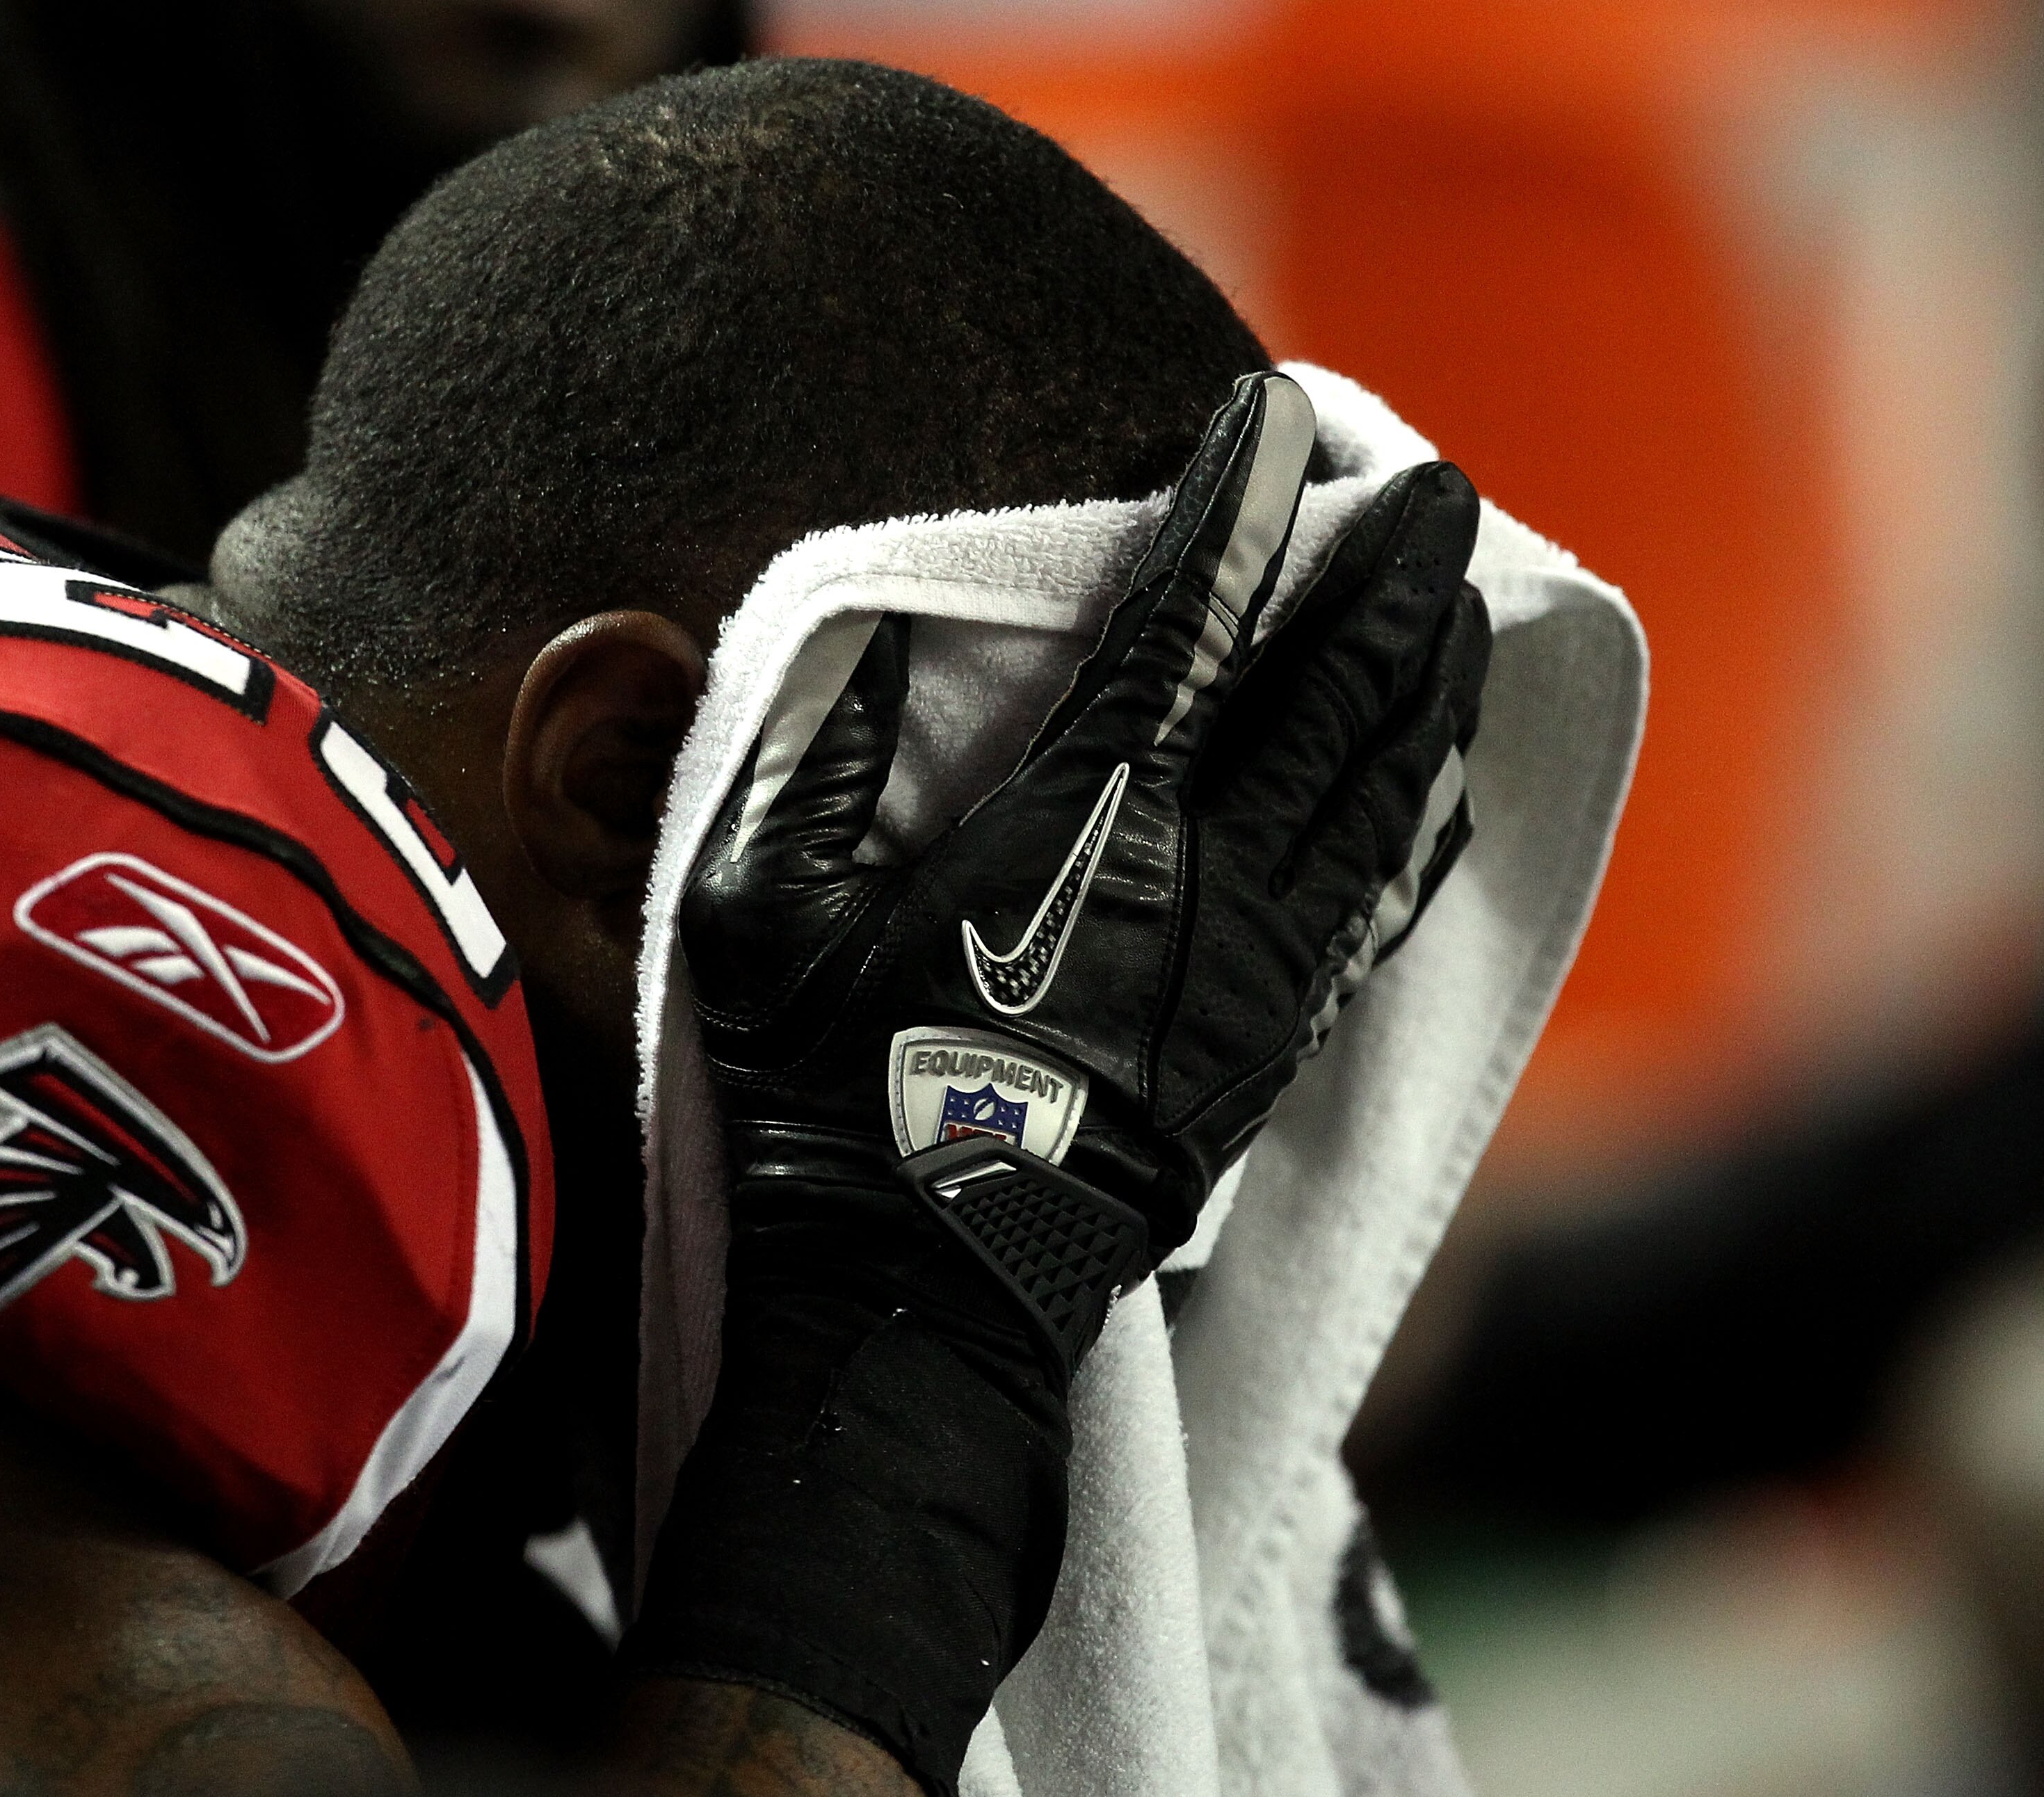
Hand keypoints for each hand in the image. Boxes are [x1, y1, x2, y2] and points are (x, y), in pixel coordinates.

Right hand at [682, 371, 1491, 1373]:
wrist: (927, 1305)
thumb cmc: (825, 1109)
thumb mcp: (754, 923)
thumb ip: (808, 771)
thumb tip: (866, 648)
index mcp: (1077, 830)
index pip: (1187, 624)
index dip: (1237, 505)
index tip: (1272, 414)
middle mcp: (1200, 881)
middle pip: (1331, 691)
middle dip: (1388, 572)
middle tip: (1428, 485)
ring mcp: (1255, 967)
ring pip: (1383, 787)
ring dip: (1429, 679)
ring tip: (1465, 597)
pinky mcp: (1274, 1043)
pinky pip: (1379, 896)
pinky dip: (1421, 807)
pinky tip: (1437, 771)